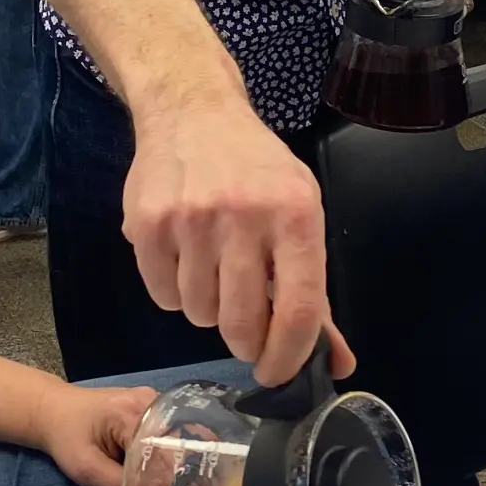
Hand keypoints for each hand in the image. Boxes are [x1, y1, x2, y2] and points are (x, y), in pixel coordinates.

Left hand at [33, 381, 159, 485]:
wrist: (55, 410)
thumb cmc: (65, 438)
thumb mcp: (85, 468)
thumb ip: (119, 485)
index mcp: (131, 412)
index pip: (159, 454)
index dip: (159, 484)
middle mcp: (150, 400)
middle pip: (171, 445)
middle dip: (167, 476)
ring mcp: (154, 399)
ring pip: (172, 440)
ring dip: (166, 466)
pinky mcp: (153, 405)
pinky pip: (165, 433)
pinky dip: (161, 454)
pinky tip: (153, 471)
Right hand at [124, 95, 354, 387]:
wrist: (192, 111)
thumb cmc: (256, 169)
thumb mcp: (300, 214)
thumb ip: (315, 295)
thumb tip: (337, 363)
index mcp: (295, 212)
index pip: (298, 309)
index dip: (288, 356)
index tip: (278, 374)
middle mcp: (244, 214)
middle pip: (242, 322)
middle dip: (245, 340)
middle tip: (245, 324)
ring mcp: (191, 219)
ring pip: (199, 314)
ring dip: (208, 309)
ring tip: (214, 270)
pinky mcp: (148, 224)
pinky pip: (162, 296)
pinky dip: (174, 292)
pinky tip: (184, 258)